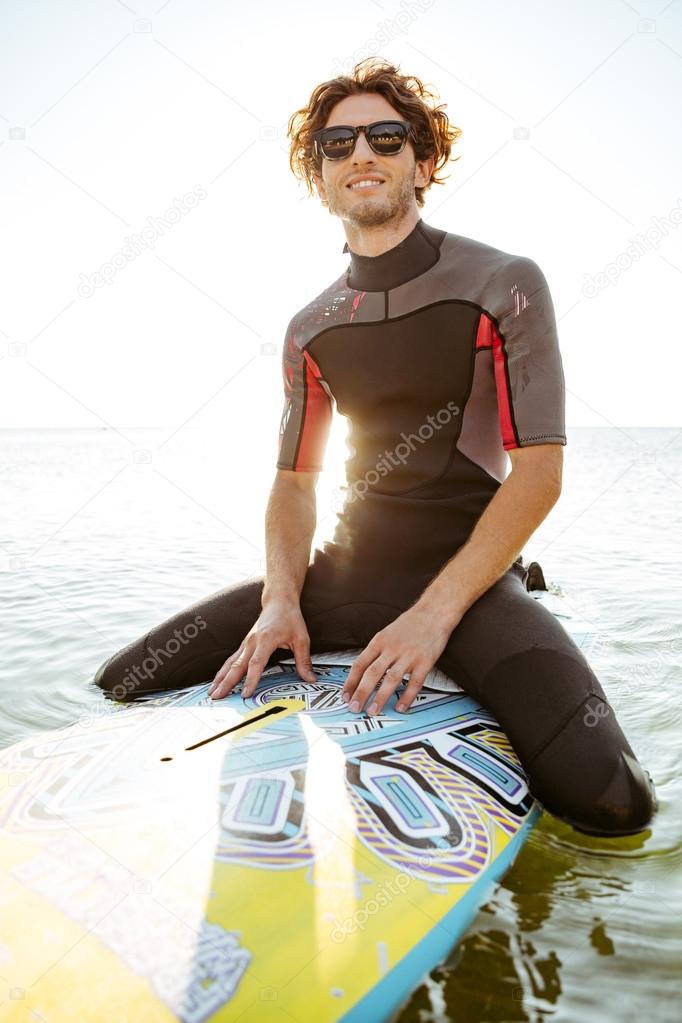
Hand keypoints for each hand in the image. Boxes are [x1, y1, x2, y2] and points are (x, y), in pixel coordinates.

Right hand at [208, 600, 316, 699]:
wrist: (278, 601)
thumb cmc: (290, 618)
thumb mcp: (302, 638)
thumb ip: (304, 661)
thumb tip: (311, 679)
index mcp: (265, 640)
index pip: (256, 663)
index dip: (251, 679)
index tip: (245, 694)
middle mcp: (252, 642)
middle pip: (237, 665)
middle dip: (226, 682)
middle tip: (217, 697)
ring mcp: (246, 643)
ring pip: (230, 663)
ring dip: (220, 678)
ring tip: (212, 693)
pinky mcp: (244, 644)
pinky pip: (231, 660)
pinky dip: (223, 671)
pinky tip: (217, 681)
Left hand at [340, 604, 455, 714]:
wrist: (434, 611)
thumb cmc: (410, 624)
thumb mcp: (386, 633)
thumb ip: (376, 651)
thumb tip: (362, 671)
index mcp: (380, 641)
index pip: (360, 664)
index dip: (350, 682)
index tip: (345, 696)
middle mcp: (392, 648)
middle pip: (372, 673)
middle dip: (361, 693)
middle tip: (353, 708)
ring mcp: (409, 655)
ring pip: (391, 679)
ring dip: (380, 697)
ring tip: (372, 711)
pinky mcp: (425, 662)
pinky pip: (415, 683)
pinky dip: (407, 697)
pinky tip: (401, 707)